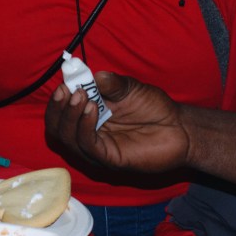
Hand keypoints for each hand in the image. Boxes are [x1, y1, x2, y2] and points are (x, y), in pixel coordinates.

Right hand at [45, 71, 190, 173]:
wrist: (179, 128)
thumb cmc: (154, 108)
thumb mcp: (130, 89)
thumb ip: (112, 83)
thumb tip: (93, 76)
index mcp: (88, 118)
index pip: (60, 113)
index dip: (57, 99)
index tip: (63, 82)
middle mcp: (88, 135)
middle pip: (56, 129)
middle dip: (57, 109)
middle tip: (66, 90)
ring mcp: (97, 149)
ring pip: (67, 138)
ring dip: (69, 116)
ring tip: (81, 96)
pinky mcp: (109, 160)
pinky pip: (87, 146)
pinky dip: (85, 127)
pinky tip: (93, 109)